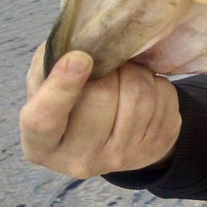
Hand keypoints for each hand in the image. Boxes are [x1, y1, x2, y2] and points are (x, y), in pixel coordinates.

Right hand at [21, 44, 180, 178]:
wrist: (109, 138)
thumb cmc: (69, 105)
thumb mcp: (45, 89)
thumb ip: (49, 66)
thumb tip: (77, 48)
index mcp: (42, 145)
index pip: (45, 118)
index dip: (62, 86)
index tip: (80, 58)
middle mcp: (80, 159)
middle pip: (103, 96)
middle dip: (109, 68)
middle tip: (107, 64)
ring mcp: (121, 157)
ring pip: (139, 95)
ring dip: (135, 72)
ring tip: (125, 74)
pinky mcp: (155, 147)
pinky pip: (164, 98)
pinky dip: (155, 83)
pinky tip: (143, 90)